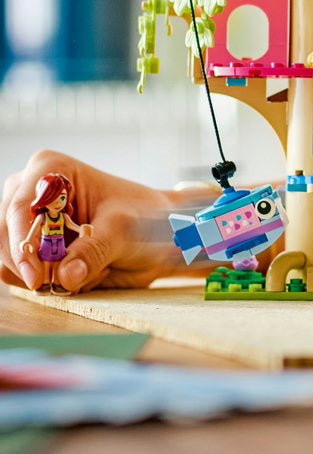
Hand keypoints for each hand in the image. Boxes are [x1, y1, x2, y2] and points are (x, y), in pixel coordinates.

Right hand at [2, 149, 189, 292]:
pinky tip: (84, 271)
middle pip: (7, 236)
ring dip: (47, 275)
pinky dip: (49, 282)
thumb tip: (65, 275)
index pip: (21, 207)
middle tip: (74, 274)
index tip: (36, 276)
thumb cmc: (143, 218)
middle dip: (37, 263)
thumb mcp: (124, 230)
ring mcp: (27, 223)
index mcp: (52, 170)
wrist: (156, 235)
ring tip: (92, 266)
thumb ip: (95, 250)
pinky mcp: (31, 249)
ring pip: (9, 261)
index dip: (22, 243)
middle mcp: (31, 193)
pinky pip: (22, 276)